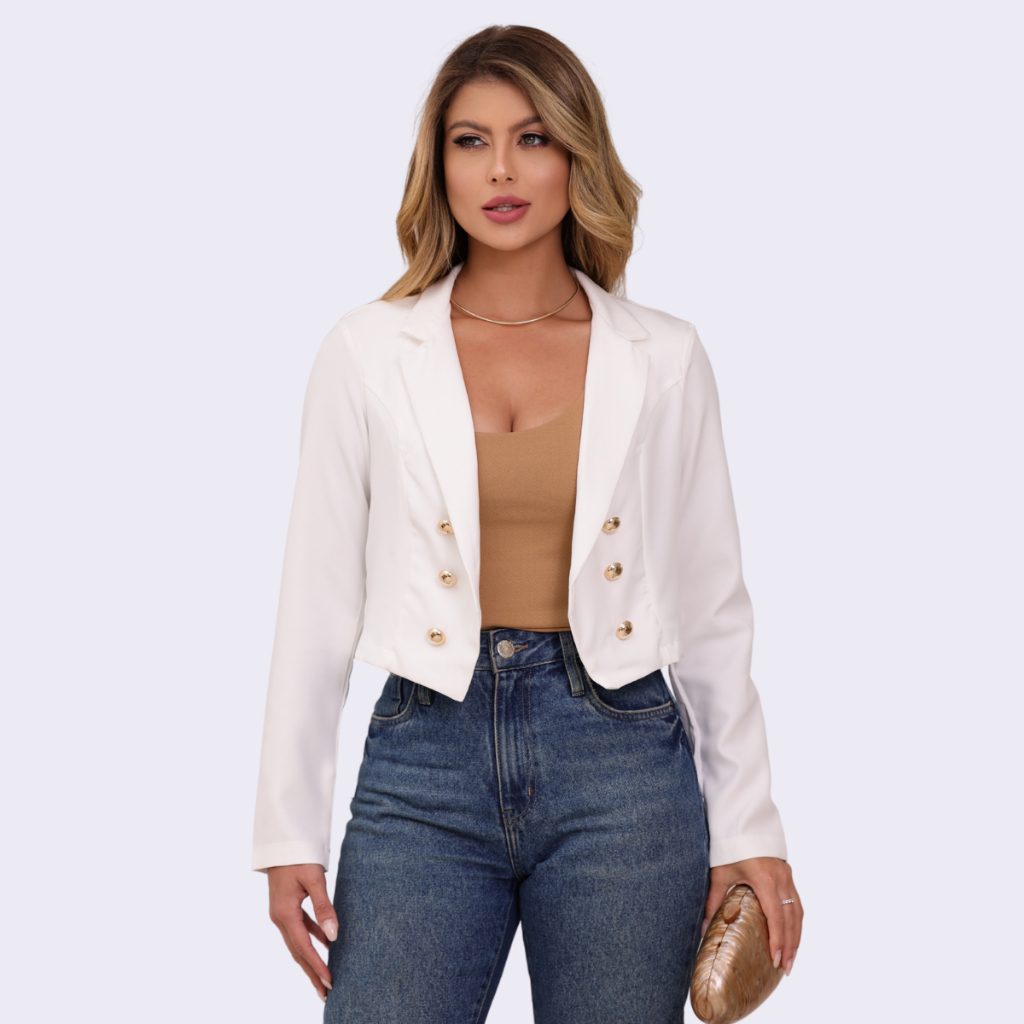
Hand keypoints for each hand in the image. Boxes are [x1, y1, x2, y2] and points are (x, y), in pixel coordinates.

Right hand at [268, 864, 338, 1000]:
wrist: (281, 841)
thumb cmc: (298, 857)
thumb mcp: (314, 879)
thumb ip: (324, 907)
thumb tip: (333, 935)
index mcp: (285, 913)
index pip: (303, 947)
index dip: (316, 966)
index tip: (329, 981)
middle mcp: (280, 917)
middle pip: (297, 951)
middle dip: (311, 972)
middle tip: (325, 992)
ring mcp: (281, 913)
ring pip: (297, 943)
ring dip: (310, 959)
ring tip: (324, 975)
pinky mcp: (285, 907)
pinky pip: (299, 929)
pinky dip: (311, 939)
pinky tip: (325, 942)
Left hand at [703, 857, 801, 975]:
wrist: (742, 823)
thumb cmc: (729, 848)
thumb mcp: (719, 874)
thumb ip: (713, 901)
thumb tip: (703, 930)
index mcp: (765, 879)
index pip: (776, 916)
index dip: (777, 939)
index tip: (776, 959)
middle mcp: (781, 878)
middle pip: (791, 918)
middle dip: (790, 945)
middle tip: (786, 967)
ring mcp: (787, 876)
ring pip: (798, 912)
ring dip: (796, 936)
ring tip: (792, 958)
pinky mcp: (788, 874)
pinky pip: (797, 902)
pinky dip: (796, 922)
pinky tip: (793, 935)